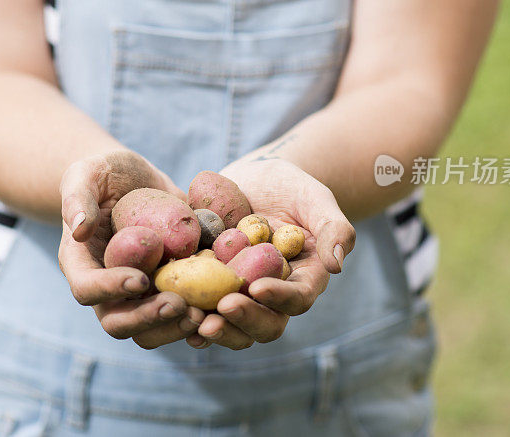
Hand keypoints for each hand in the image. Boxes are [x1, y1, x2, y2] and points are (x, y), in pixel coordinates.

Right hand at [58, 150, 204, 348]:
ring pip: (152, 329)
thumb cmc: (102, 172)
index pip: (87, 289)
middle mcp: (109, 288)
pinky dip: (204, 314)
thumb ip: (78, 198)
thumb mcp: (86, 174)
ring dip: (177, 327)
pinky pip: (183, 313)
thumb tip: (79, 229)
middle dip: (150, 319)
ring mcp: (141, 294)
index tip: (141, 279)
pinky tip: (226, 304)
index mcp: (82, 264)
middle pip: (120, 322)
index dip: (110, 290)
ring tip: (206, 312)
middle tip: (181, 305)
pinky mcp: (170, 289)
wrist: (133, 178)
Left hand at [187, 158, 355, 349]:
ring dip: (217, 329)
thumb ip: (334, 228)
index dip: (279, 298)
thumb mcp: (316, 198)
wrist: (256, 180)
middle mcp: (273, 295)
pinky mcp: (212, 288)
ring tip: (195, 320)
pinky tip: (173, 311)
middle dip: (244, 321)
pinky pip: (203, 310)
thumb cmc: (292, 186)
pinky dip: (189, 315)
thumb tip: (336, 266)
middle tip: (222, 309)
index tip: (257, 287)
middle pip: (266, 324)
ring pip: (234, 327)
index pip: (298, 299)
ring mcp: (241, 295)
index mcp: (303, 279)